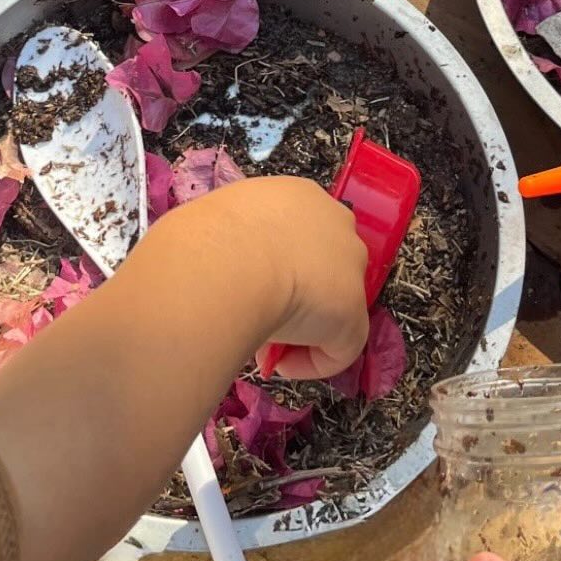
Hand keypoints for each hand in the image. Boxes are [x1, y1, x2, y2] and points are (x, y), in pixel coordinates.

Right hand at [155, 175, 369, 381]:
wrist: (224, 264)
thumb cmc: (207, 239)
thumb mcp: (216, 227)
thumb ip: (232, 244)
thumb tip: (222, 274)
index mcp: (298, 196)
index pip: (299, 235)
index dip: (277, 266)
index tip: (247, 288)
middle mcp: (334, 222)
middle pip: (323, 268)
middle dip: (294, 297)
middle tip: (255, 316)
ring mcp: (351, 268)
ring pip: (331, 308)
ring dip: (300, 329)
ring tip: (261, 342)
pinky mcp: (352, 315)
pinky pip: (336, 349)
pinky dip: (309, 363)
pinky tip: (278, 364)